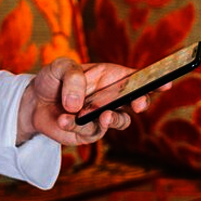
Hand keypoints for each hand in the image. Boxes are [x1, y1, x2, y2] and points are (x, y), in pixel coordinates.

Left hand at [17, 58, 161, 146]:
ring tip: (100, 115)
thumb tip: (80, 103)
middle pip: (137, 101)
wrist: (33, 103)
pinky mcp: (89, 133)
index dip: (154, 80)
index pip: (136, 78)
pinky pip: (92, 131)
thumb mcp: (60, 67)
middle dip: (141, 102)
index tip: (167, 82)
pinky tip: (63, 118)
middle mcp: (111, 97)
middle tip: (137, 104)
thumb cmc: (52, 80)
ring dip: (111, 119)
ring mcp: (102, 116)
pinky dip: (77, 125)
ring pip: (120, 120)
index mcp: (109, 76)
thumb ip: (73, 78)